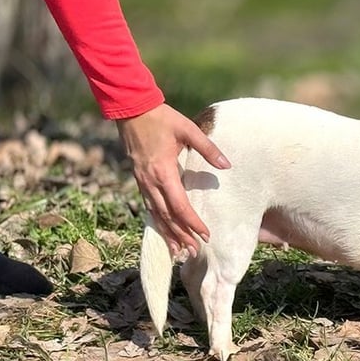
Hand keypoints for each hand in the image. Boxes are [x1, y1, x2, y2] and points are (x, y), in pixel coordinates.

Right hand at [116, 104, 230, 256]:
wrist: (132, 110)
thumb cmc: (162, 118)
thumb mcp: (188, 129)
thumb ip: (208, 148)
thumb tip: (227, 165)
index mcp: (163, 171)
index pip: (179, 205)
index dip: (193, 223)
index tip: (206, 234)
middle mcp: (150, 181)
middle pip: (167, 216)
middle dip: (181, 235)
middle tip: (195, 250)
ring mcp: (142, 181)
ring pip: (155, 214)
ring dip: (168, 233)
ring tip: (179, 250)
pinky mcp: (139, 179)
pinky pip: (148, 206)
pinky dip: (157, 222)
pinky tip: (164, 230)